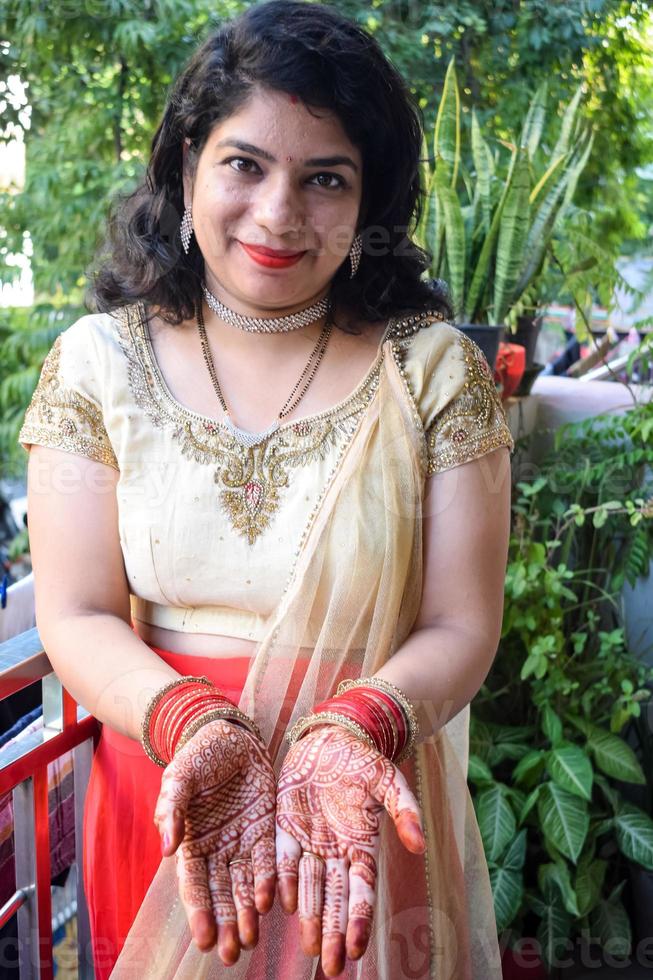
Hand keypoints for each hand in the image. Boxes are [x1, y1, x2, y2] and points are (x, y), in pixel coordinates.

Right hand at [154, 719, 275, 964]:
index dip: (199, 911)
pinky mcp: (266, 828)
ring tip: (250, 938)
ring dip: (247, 912)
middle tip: (230, 954)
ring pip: (245, 884)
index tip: (204, 937)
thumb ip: (172, 809)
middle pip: (221, 893)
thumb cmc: (198, 757)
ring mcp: (243, 840)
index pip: (195, 884)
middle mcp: (218, 849)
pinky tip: (272, 902)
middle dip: (225, 923)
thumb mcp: (180, 777)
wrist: (229, 733)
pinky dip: (269, 881)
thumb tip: (167, 848)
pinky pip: (268, 860)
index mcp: (192, 842)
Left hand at [276, 725, 424, 976]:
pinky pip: (282, 858)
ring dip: (309, 917)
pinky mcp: (285, 827)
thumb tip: (421, 845)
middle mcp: (335, 852)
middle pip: (336, 899)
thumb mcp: (388, 780)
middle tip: (331, 967)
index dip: (359, 920)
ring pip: (309, 886)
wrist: (331, 737)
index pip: (362, 891)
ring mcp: (309, 842)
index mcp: (362, 846)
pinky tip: (276, 904)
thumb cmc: (363, 760)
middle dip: (334, 933)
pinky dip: (279, 881)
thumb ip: (404, 811)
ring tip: (310, 948)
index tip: (356, 949)